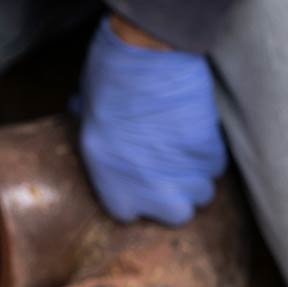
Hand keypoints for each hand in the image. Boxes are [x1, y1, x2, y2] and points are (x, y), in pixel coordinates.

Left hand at [78, 16, 226, 225]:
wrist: (145, 62)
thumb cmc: (106, 86)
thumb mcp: (83, 118)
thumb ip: (89, 133)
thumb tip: (78, 113)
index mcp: (111, 187)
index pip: (128, 215)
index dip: (137, 196)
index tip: (139, 180)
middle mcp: (150, 191)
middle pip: (177, 214)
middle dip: (177, 197)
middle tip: (171, 174)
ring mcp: (183, 175)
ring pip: (203, 194)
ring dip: (196, 178)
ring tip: (185, 155)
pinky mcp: (208, 152)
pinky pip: (216, 167)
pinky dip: (210, 155)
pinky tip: (198, 137)